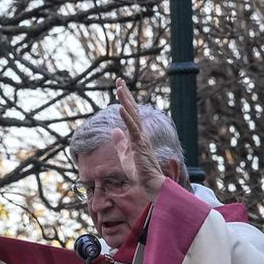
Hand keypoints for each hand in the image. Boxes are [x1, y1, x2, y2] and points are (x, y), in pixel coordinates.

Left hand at [113, 78, 165, 200]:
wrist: (148, 183)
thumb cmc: (138, 171)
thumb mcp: (124, 154)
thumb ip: (120, 142)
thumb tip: (114, 130)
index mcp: (136, 134)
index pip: (130, 113)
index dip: (124, 100)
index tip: (119, 87)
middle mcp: (140, 132)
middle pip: (132, 109)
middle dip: (125, 95)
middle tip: (119, 80)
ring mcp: (141, 137)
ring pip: (133, 115)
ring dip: (125, 101)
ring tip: (119, 88)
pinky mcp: (140, 144)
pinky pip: (133, 128)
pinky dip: (126, 117)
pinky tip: (120, 108)